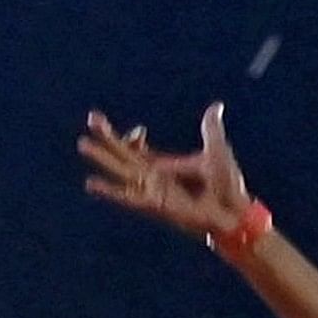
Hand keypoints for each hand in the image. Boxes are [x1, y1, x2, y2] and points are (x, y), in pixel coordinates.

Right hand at [79, 102, 253, 239]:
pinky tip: (91, 183)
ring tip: (83, 144)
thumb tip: (215, 106)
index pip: (139, 151)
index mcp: (166, 167)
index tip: (139, 131)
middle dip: (108, 137)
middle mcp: (156, 179)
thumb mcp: (216, 150)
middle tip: (92, 118)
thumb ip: (210, 128)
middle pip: (124, 156)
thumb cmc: (227, 186)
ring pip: (121, 171)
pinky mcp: (155, 204)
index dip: (132, 139)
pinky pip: (127, 197)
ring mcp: (153, 191)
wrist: (234, 211)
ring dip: (102, 157)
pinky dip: (110, 190)